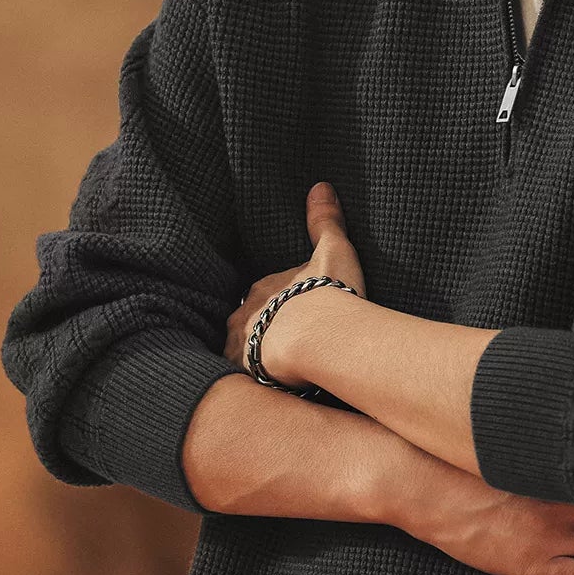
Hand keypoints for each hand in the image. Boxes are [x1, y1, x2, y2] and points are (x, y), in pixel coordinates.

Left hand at [225, 181, 367, 377]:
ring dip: (252, 356)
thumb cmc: (329, 293)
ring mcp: (242, 343)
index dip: (277, 302)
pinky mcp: (245, 371)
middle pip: (246, 321)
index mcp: (264, 286)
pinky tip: (267, 387)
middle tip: (280, 343)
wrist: (319, 335)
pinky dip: (253, 380)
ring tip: (272, 369)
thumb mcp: (332, 251)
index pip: (264, 293)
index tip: (293, 312)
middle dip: (258, 330)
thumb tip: (321, 186)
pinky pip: (245, 377)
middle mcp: (245, 313)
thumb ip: (325, 221)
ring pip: (240, 350)